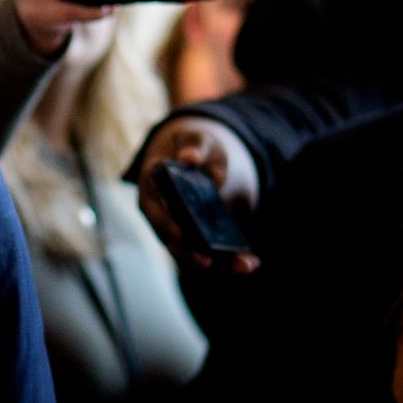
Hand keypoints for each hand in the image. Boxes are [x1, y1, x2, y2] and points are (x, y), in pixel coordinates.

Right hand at [134, 117, 260, 271]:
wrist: (195, 156)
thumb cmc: (194, 147)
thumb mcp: (196, 138)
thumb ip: (195, 145)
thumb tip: (190, 157)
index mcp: (152, 186)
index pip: (157, 209)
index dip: (170, 223)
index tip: (186, 230)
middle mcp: (158, 213)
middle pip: (171, 237)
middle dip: (190, 250)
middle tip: (209, 260)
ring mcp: (174, 228)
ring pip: (189, 251)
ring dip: (217, 261)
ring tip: (245, 264)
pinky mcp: (193, 237)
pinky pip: (207, 251)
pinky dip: (227, 260)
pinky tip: (250, 262)